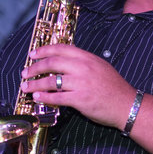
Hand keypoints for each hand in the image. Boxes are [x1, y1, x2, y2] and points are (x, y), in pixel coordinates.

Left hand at [20, 43, 137, 129]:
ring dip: (35, 83)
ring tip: (26, 87)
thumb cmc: (114, 87)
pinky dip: (44, 97)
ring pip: (52, 80)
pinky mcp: (80, 99)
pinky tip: (37, 97)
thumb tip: (62, 64)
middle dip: (35, 68)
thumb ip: (82, 63)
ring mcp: (81, 83)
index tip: (32, 55)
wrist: (127, 104)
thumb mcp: (99, 67)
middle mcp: (83, 67)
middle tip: (25, 73)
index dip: (43, 50)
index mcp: (87, 57)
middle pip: (52, 62)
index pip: (60, 49)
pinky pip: (57, 97)